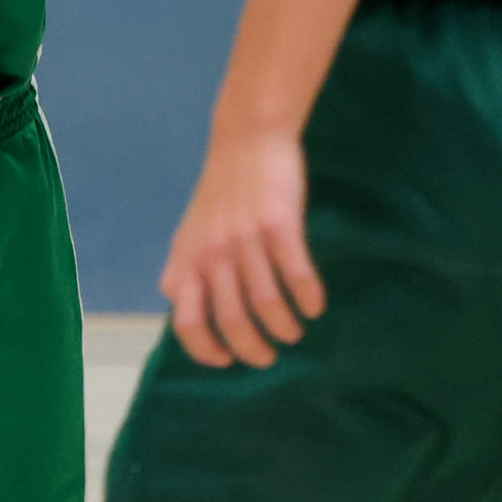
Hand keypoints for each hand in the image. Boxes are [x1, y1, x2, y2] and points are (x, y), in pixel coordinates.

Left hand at [159, 123, 324, 368]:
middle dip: (252, 349)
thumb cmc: (221, 192)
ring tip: (294, 333)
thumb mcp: (189, 233)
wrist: (247, 140)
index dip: (205, 350)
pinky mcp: (278, 226)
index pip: (186, 322)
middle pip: (231, 321)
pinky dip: (308, 298)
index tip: (226, 361)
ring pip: (266, 304)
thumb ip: (186, 272)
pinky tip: (315, 306)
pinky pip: (296, 275)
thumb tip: (185, 317)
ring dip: (284, 328)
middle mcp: (211, 254)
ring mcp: (244, 240)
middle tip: (269, 357)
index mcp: (186, 259)